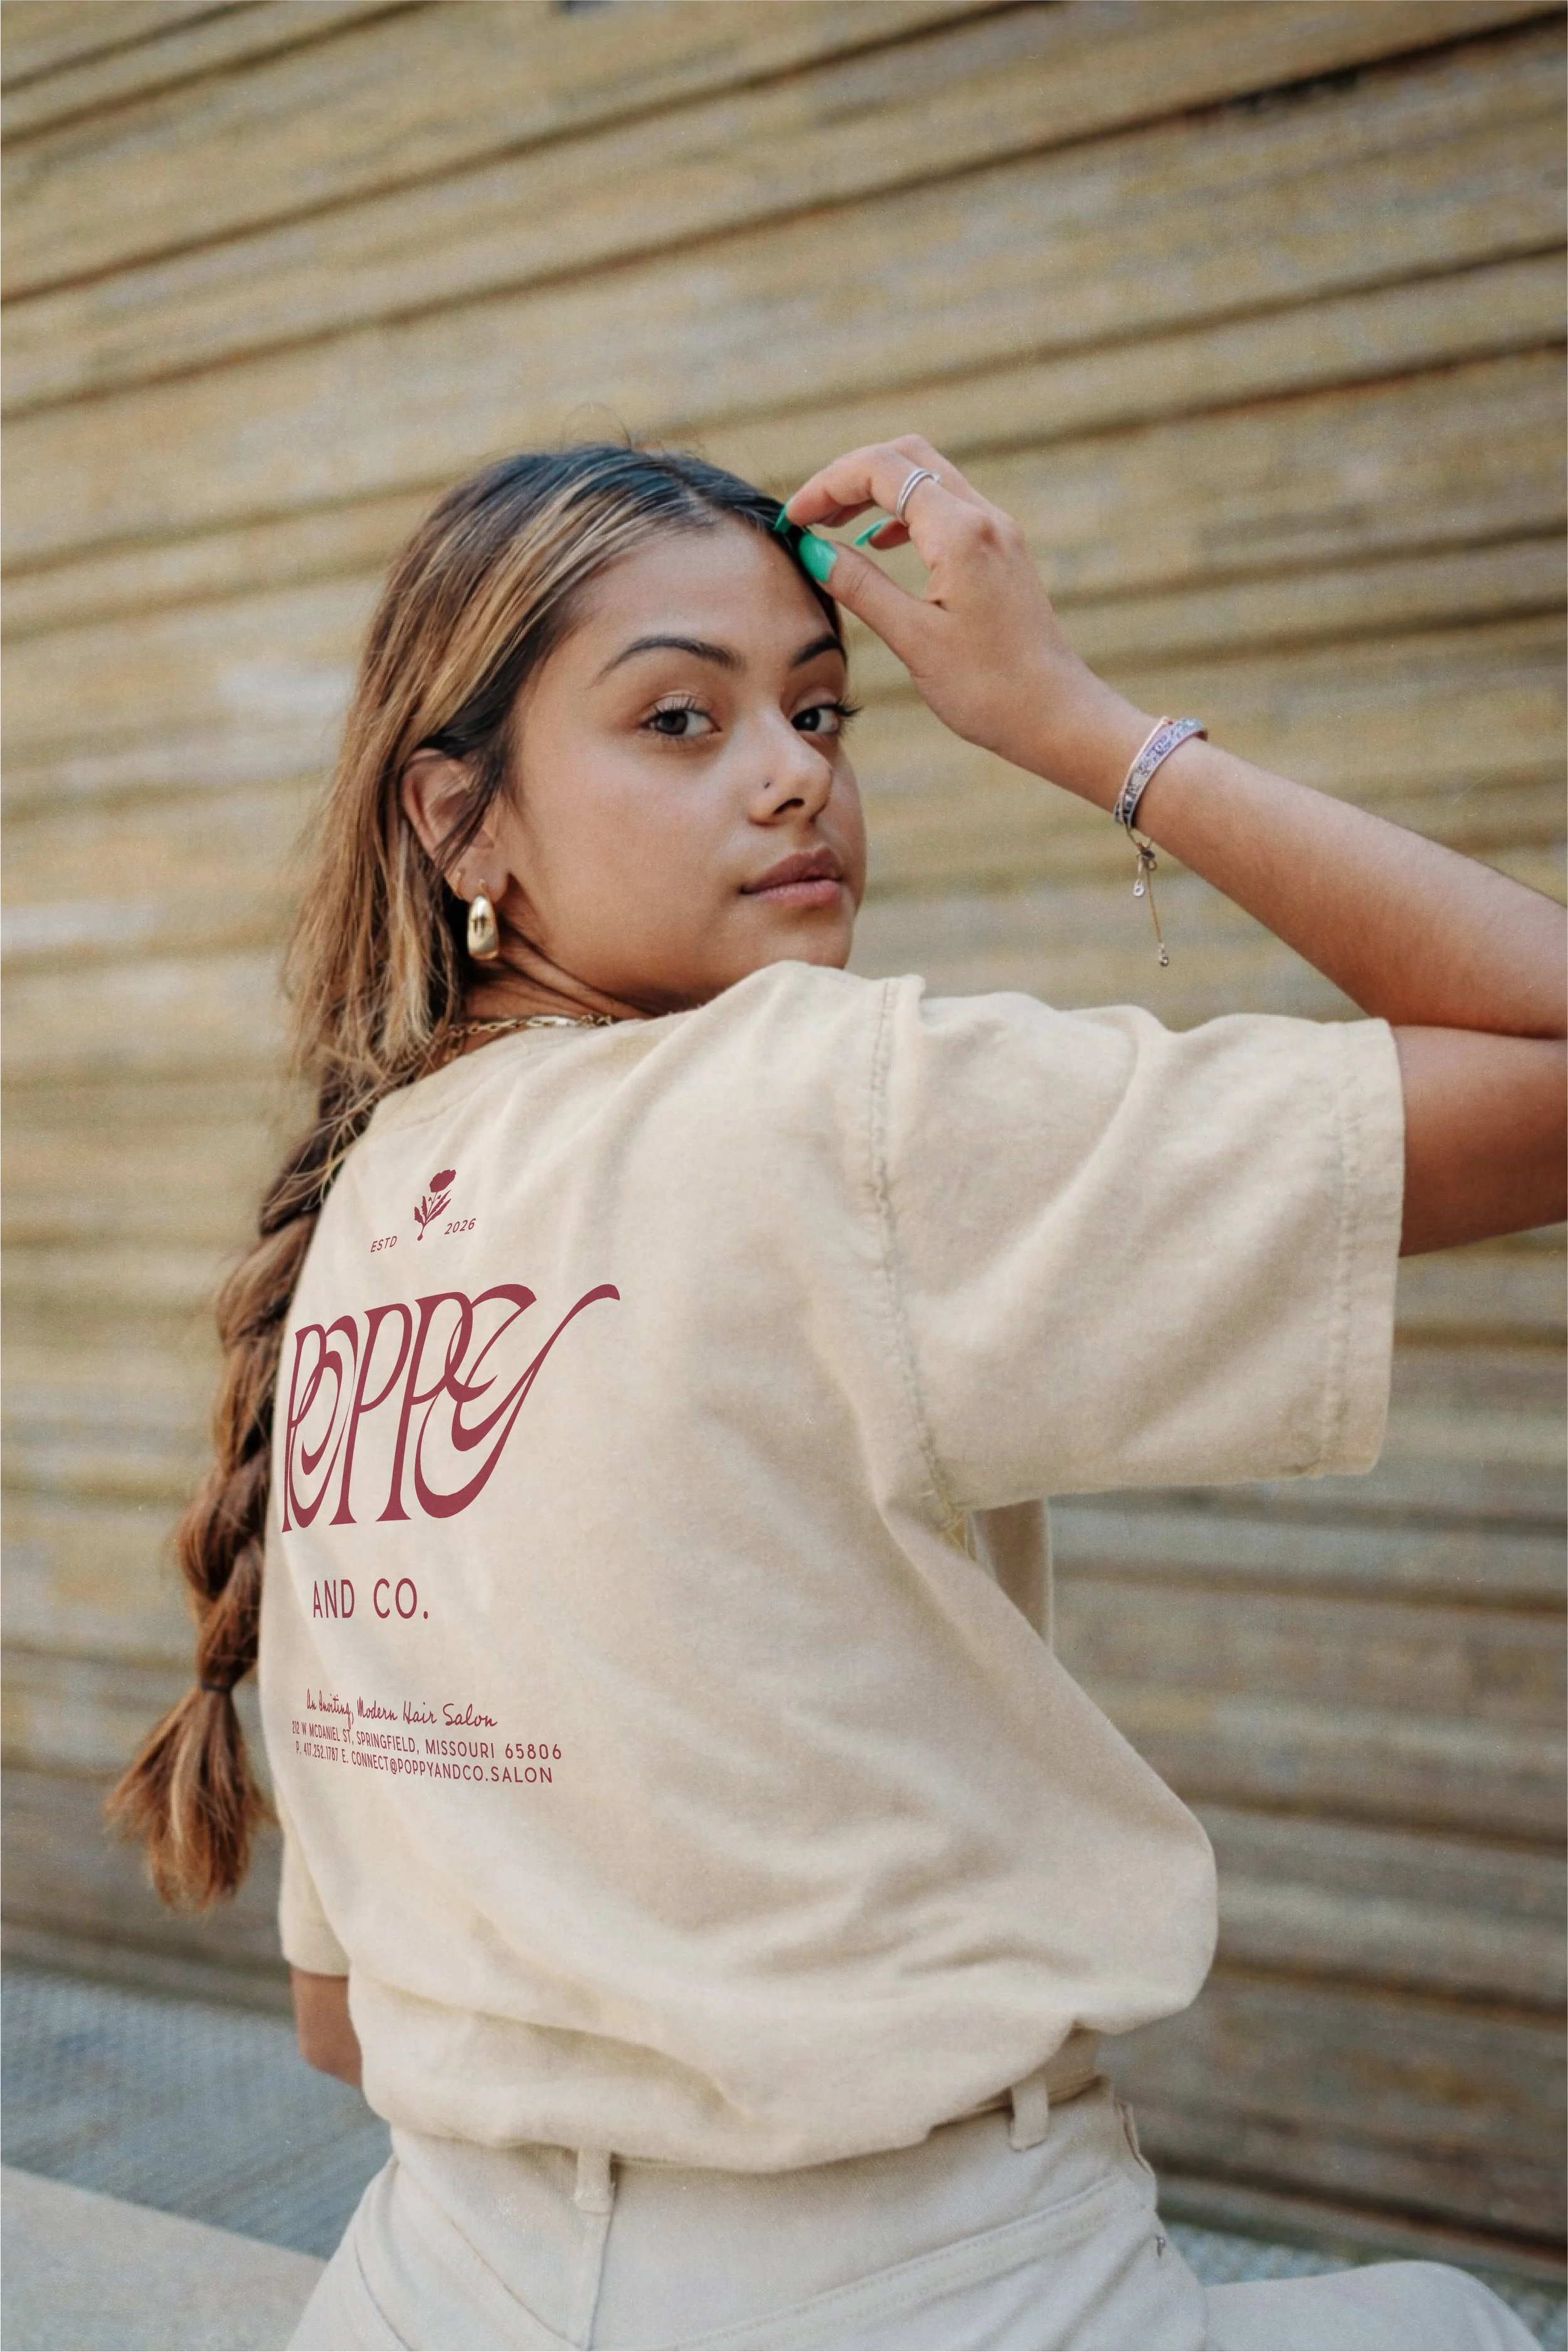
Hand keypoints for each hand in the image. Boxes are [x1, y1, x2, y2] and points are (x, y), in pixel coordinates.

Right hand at [784, 435, 1149, 804]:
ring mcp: (998, 532)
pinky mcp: (1003, 551)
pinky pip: (948, 506)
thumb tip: (813, 550)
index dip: (827, 485)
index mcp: (960, 533)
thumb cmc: (990, 689)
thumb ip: (861, 587)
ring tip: (836, 526)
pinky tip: (882, 544)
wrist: (1058, 716)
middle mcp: (984, 518)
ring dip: (877, 490)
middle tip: (812, 515)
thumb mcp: (913, 640)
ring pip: (928, 476)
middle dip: (850, 476)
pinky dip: (906, 511)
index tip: (794, 520)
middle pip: (906, 456)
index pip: (880, 470)